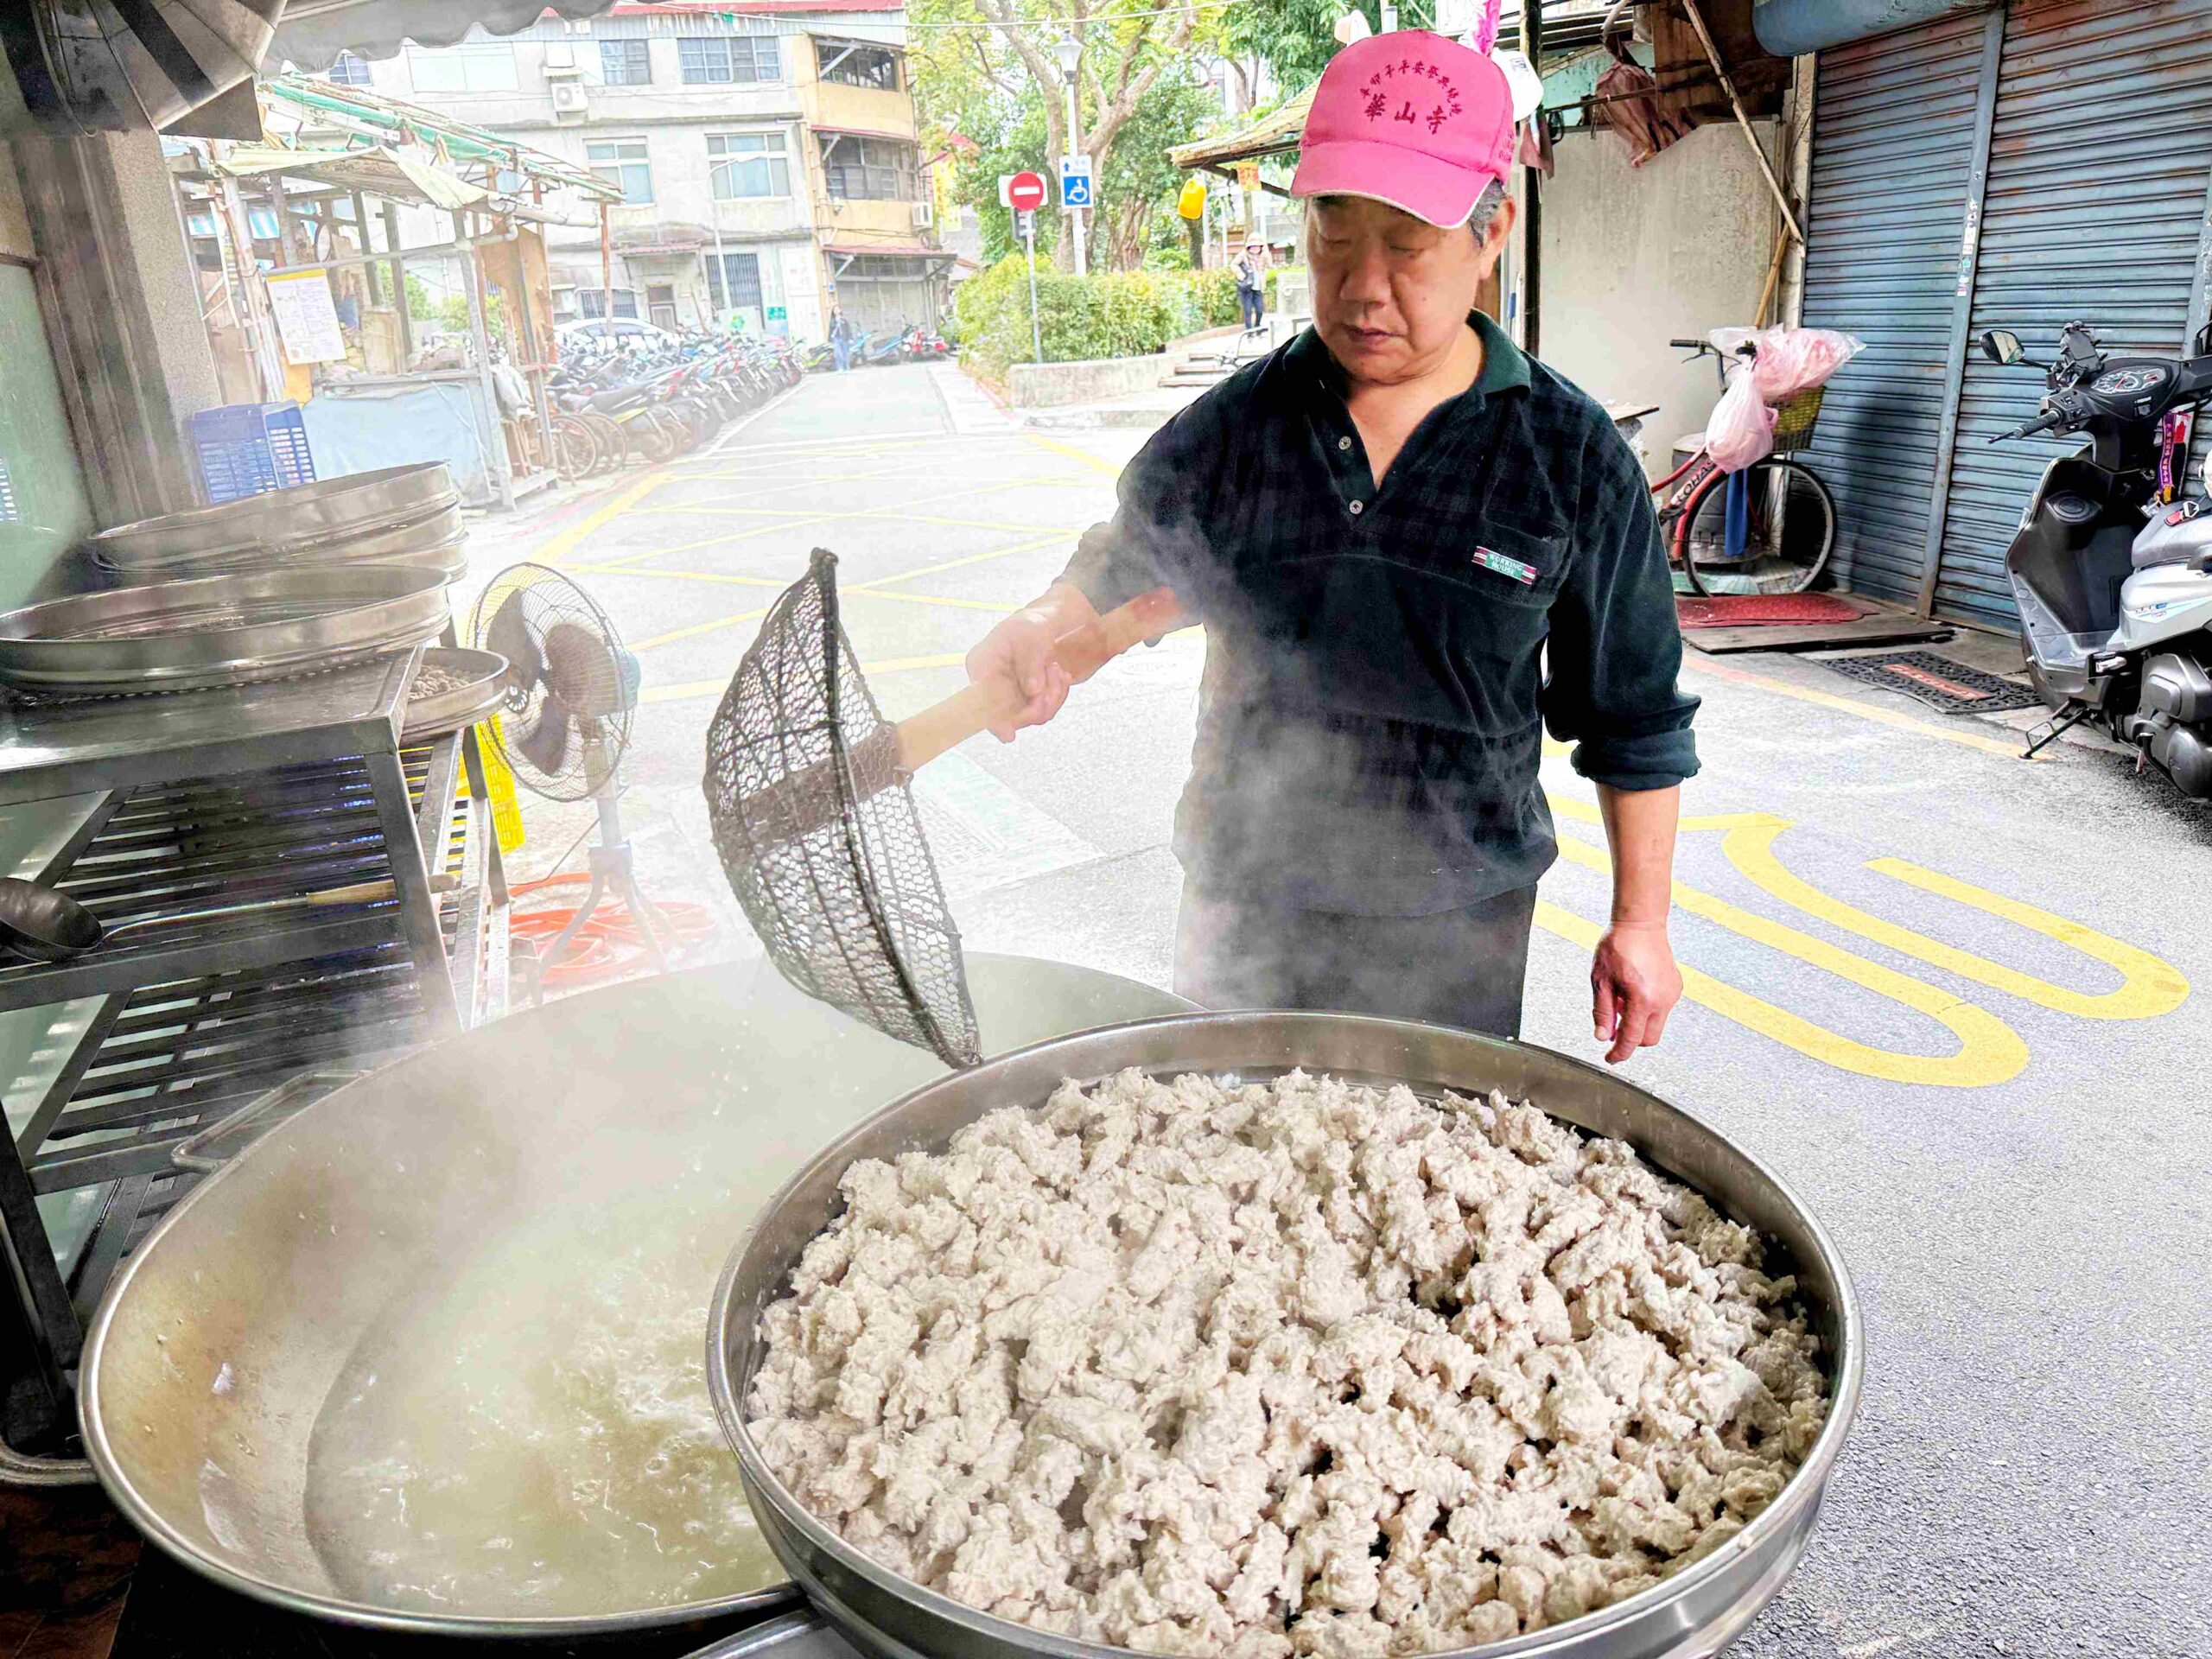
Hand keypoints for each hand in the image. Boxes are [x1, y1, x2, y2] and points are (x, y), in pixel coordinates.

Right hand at [966, 607, 1071, 741]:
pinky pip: (1042, 711)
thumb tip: (1032, 690)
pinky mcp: (1022, 703)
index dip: (994, 719)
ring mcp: (1006, 698)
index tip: (1008, 735)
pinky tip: (1059, 676)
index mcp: (981, 667)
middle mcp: (990, 687)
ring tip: (1057, 670)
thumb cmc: (1029, 627)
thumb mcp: (1031, 637)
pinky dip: (1056, 696)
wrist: (1041, 629)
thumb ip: (1030, 663)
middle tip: (1057, 678)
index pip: (981, 699)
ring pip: (1031, 715)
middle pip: (1010, 714)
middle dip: (1039, 702)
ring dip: (1052, 695)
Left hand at [1590, 922, 1681, 1064]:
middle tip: (1613, 1031)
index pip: (1631, 1038)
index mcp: (1642, 999)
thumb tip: (1603, 1036)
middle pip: (1648, 1038)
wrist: (1641, 924)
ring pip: (1655, 1024)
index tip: (1611, 1059)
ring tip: (1621, 1001)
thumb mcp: (1601, 980)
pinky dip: (1647, 1010)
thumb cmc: (1618, 945)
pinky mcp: (1676, 987)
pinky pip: (1661, 1009)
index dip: (1619, 1053)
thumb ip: (1602, 1012)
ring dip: (1638, 1023)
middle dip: (1631, 1040)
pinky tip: (1633, 993)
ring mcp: (1672, 994)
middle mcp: (1662, 999)